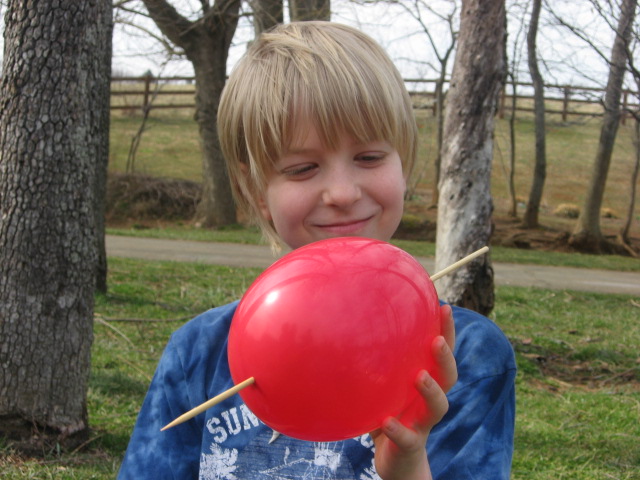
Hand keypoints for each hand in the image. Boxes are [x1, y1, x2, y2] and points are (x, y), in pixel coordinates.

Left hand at [370, 304, 457, 479]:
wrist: (396, 461)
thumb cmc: (388, 413)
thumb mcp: (383, 387)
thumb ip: (374, 364)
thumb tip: (345, 328)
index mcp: (426, 382)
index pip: (441, 354)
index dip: (447, 332)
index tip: (444, 307)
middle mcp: (429, 400)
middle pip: (448, 377)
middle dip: (446, 358)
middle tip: (436, 341)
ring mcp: (422, 423)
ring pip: (438, 407)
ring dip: (431, 391)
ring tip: (419, 377)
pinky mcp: (410, 445)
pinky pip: (407, 437)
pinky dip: (397, 429)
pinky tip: (385, 420)